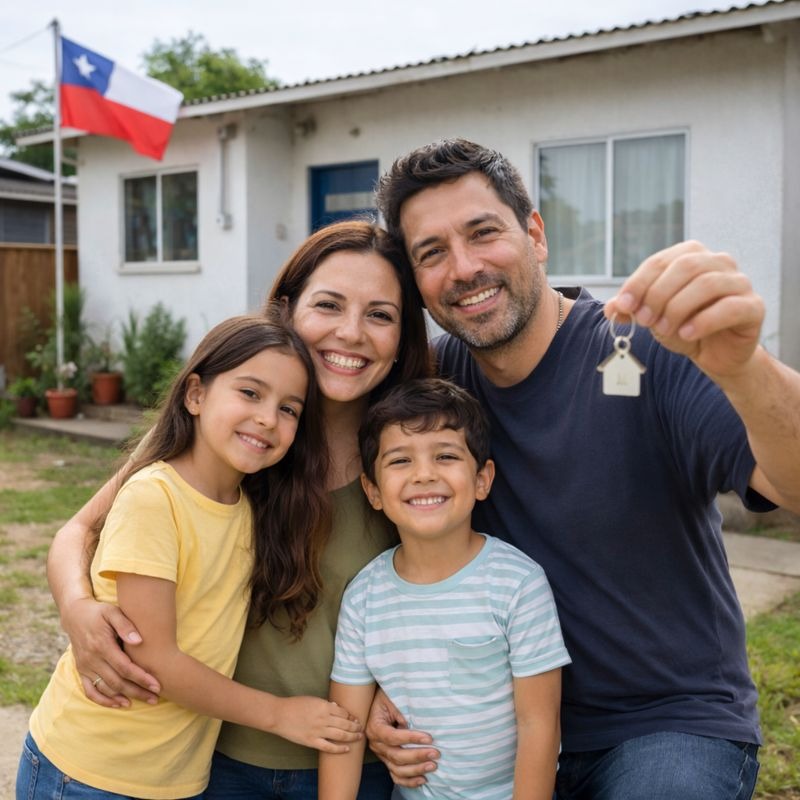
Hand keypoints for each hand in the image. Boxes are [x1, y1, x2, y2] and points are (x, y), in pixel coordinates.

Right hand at [63, 596, 159, 706]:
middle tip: (155, 698)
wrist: (74, 614)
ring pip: (106, 688)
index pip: (125, 667)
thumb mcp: (113, 611)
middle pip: (117, 682)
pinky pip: (90, 691)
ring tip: (143, 700)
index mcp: (101, 645)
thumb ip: (125, 625)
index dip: (141, 678)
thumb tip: (139, 641)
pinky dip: (104, 700)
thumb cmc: (99, 612)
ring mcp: (85, 666)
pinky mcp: (81, 670)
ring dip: (124, 697)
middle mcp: (92, 659)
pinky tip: (119, 704)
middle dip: (138, 691)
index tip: (156, 685)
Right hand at [272, 696, 362, 752]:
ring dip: (352, 736)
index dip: (351, 716)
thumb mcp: (313, 700)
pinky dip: (339, 749)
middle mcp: (323, 719)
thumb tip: (337, 708)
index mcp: (324, 706)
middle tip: (361, 728)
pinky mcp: (312, 741)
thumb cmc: (295, 704)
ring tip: (359, 737)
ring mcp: (318, 731)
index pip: (343, 712)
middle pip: (345, 723)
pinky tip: (347, 749)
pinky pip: (329, 747)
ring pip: (340, 735)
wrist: (280, 715)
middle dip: (355, 726)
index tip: (355, 718)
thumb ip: (326, 704)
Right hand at [366, 689, 438, 787]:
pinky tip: (423, 779)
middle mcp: (376, 743)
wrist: (378, 702)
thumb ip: (398, 709)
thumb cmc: (387, 697)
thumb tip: (408, 724)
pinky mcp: (387, 760)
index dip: (410, 739)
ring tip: (432, 766)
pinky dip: (409, 780)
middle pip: (396, 756)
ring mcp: (381, 754)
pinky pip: (396, 775)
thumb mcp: (390, 697)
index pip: (392, 737)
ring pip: (397, 769)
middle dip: (417, 756)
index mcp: (375, 727)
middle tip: (435, 753)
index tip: (429, 738)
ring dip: (416, 769)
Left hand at [605, 241, 764, 382]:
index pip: (660, 261)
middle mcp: (718, 262)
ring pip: (706, 284)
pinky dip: (703, 321)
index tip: (623, 305)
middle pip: (685, 267)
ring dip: (677, 308)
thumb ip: (631, 310)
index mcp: (691, 256)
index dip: (639, 282)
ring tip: (663, 330)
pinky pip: (729, 307)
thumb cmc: (683, 328)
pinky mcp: (753, 307)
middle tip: (644, 320)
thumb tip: (611, 307)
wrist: (716, 356)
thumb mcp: (652, 318)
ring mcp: (739, 283)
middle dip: (657, 295)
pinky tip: (687, 334)